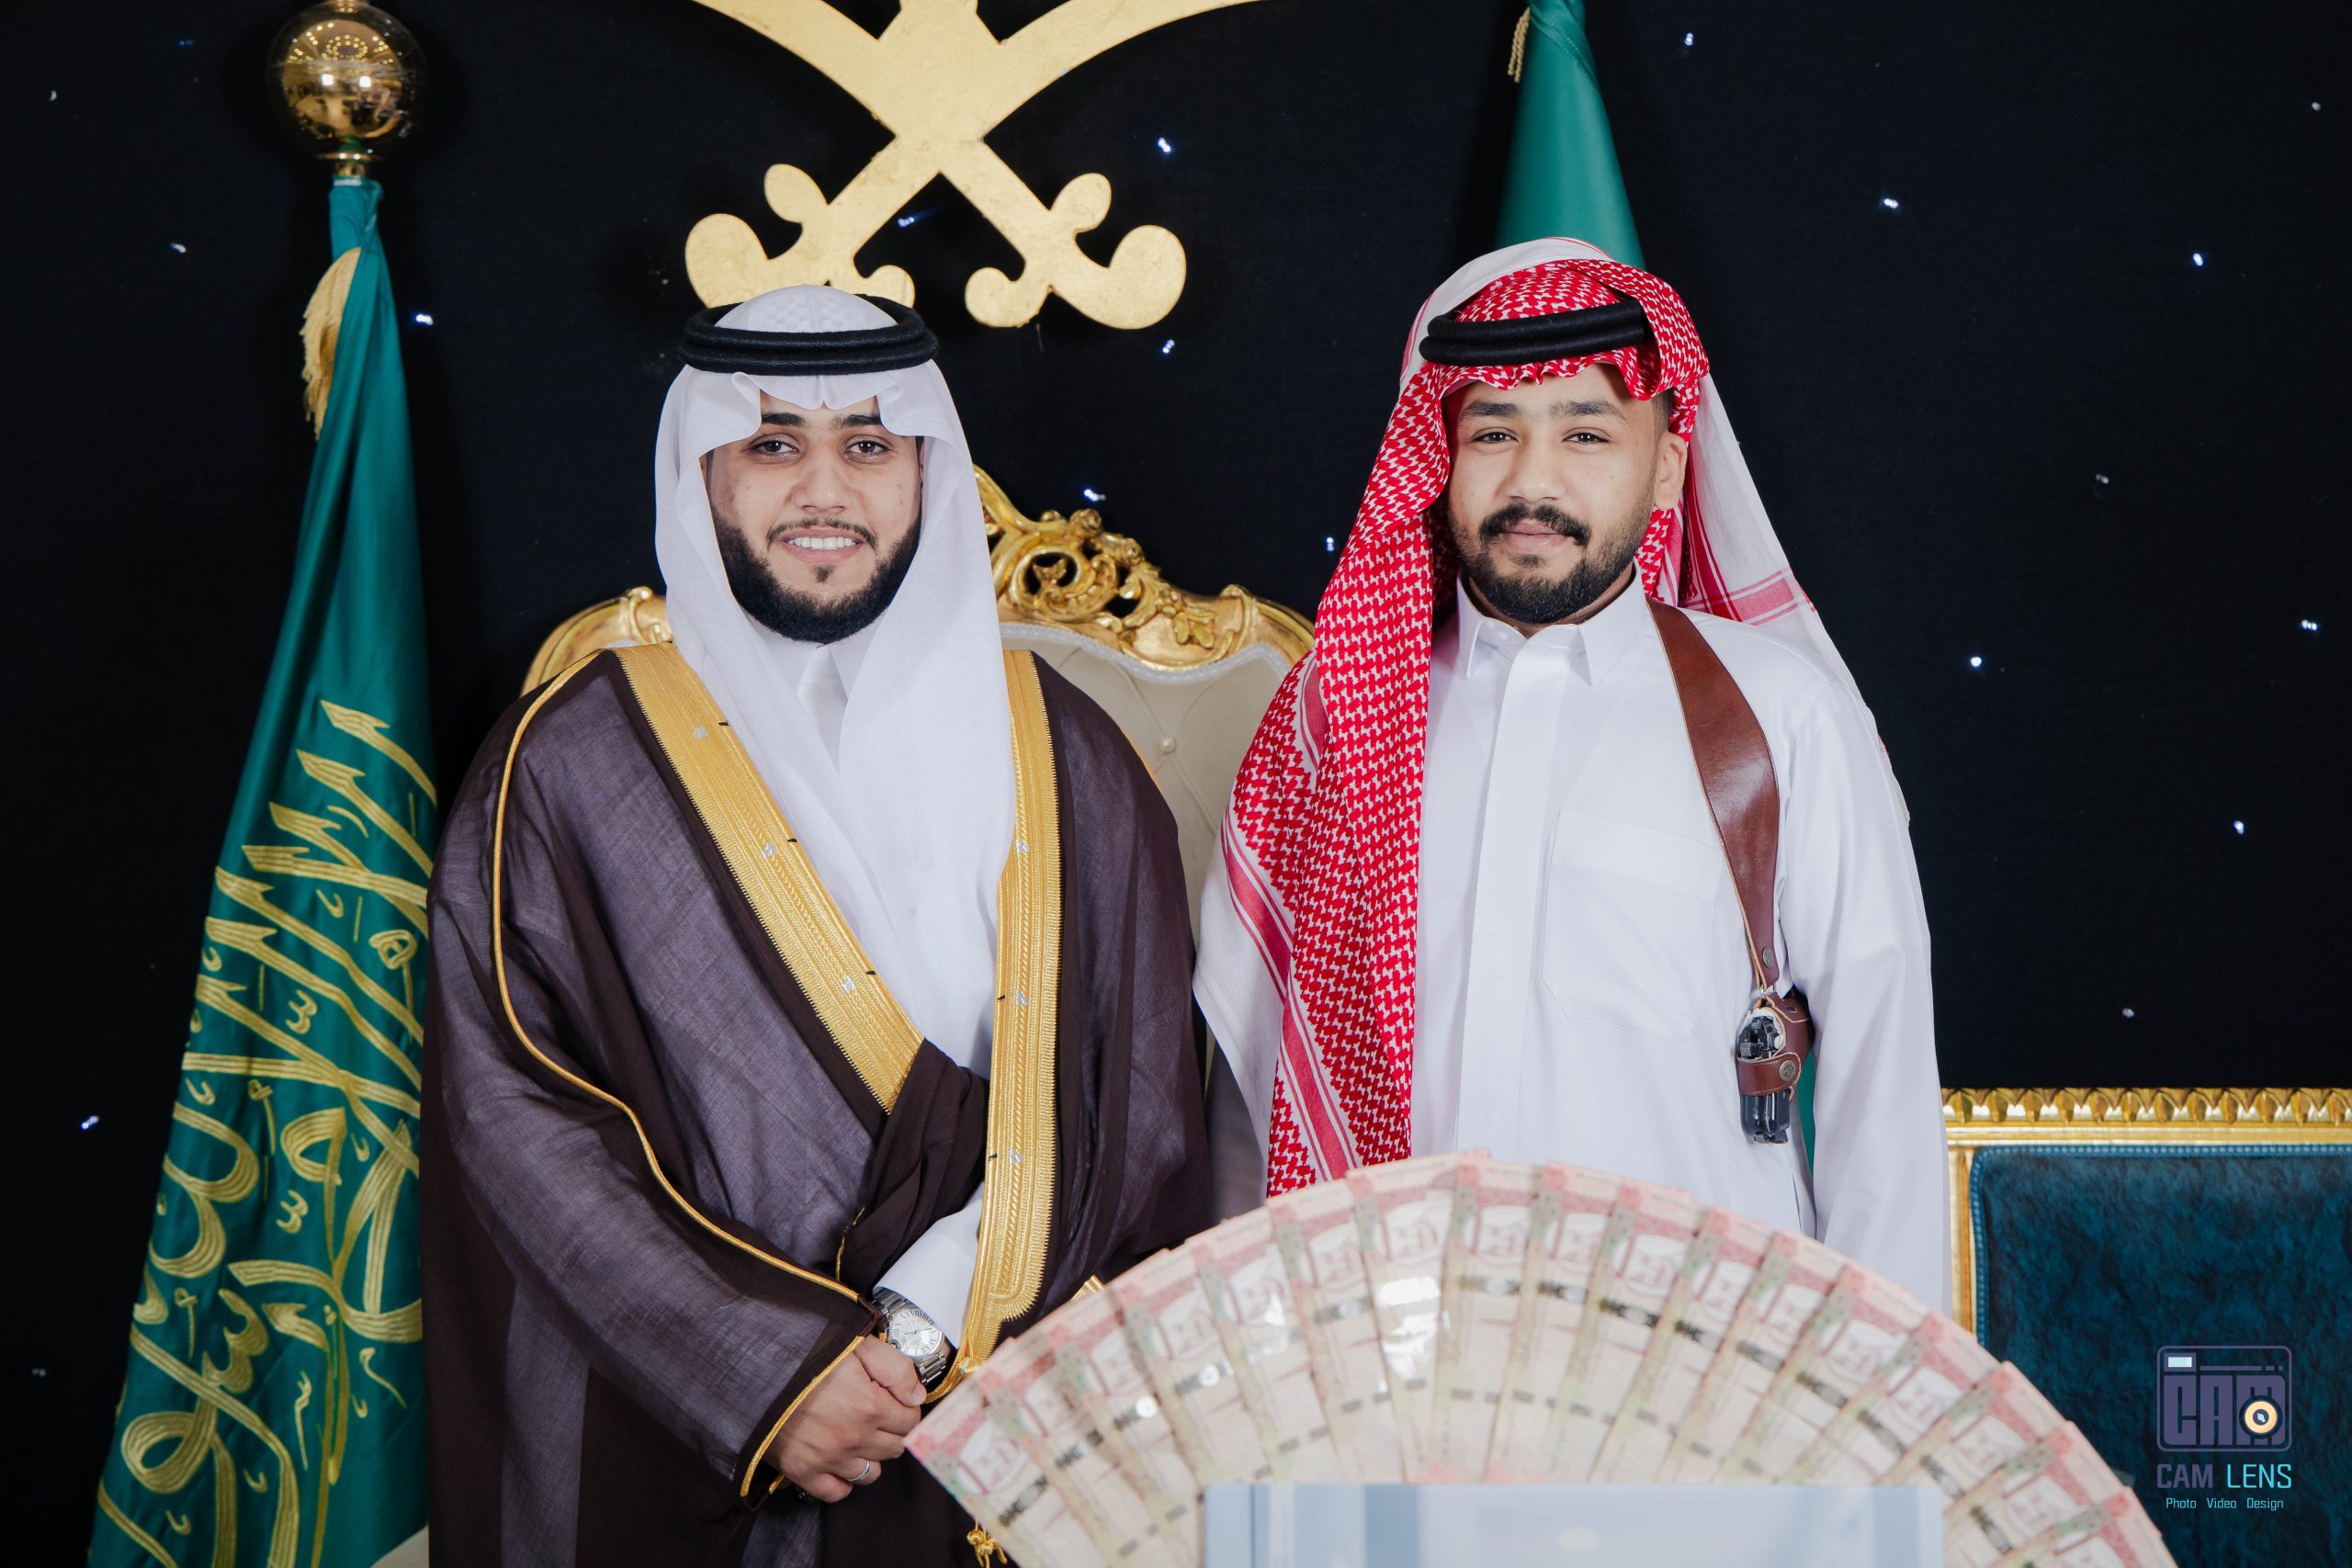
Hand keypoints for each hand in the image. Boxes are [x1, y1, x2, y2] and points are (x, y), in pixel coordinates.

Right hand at [775, 1337, 924, 1501]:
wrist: (756, 1369)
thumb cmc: (804, 1352)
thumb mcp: (857, 1345)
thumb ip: (895, 1368)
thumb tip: (916, 1395)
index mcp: (870, 1406)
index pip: (911, 1420)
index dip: (905, 1408)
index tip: (894, 1401)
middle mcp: (854, 1438)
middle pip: (895, 1447)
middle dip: (891, 1431)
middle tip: (875, 1415)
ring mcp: (829, 1458)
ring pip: (871, 1473)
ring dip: (869, 1456)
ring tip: (856, 1435)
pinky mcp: (803, 1471)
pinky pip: (837, 1491)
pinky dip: (842, 1480)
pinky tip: (837, 1460)